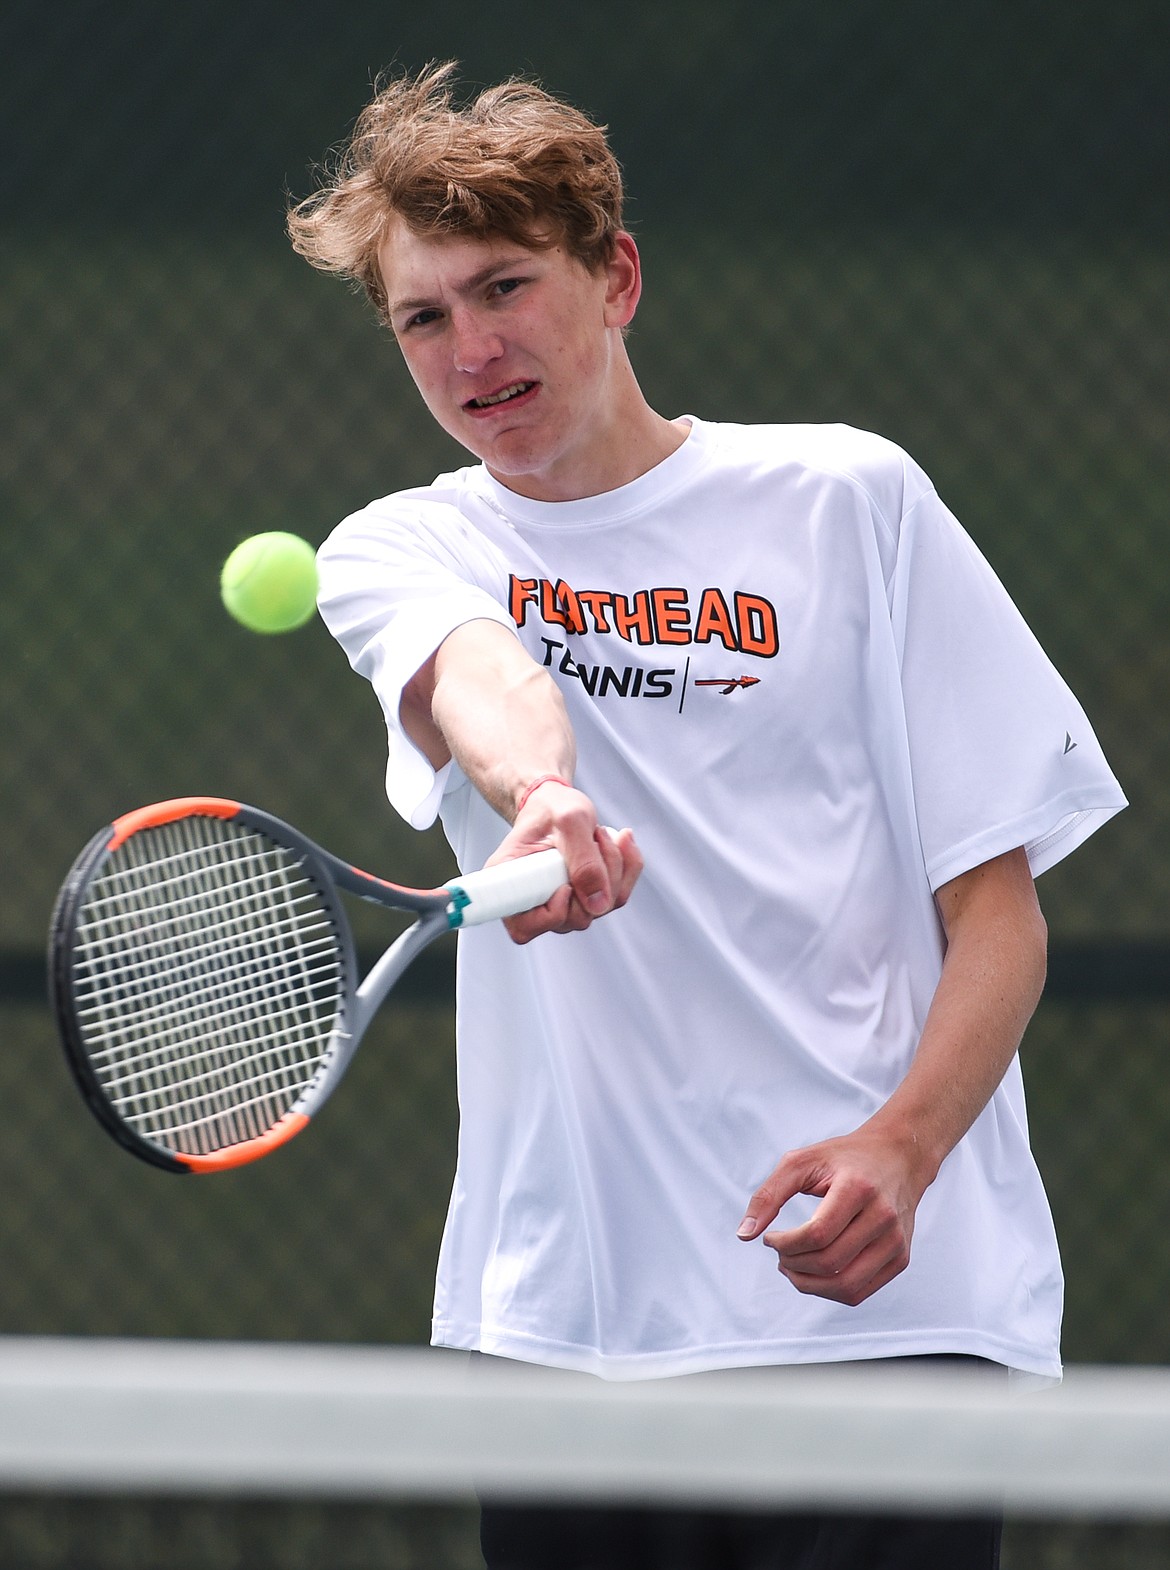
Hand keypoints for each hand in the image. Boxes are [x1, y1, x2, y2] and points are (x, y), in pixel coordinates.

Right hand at [487, 781, 641, 943]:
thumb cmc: (553, 808)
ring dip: (613, 869)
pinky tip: (620, 842)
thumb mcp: (570, 820)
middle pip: (573, 918)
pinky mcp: (586, 899)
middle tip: (593, 837)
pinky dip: (626, 868)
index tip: (565, 885)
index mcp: (509, 882)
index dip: (551, 914)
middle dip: (595, 878)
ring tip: (600, 834)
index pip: (524, 927)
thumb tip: (598, 904)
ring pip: (600, 908)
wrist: (559, 804)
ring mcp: (561, 904)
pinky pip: (617, 897)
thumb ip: (584, 860)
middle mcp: (533, 901)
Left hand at [736, 1125, 930, 1307]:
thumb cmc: (843, 1158)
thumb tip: (744, 1235)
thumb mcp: (801, 1162)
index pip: (818, 1234)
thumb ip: (769, 1195)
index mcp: (858, 1188)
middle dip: (793, 1265)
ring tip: (792, 1267)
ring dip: (808, 1285)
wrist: (897, 1157)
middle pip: (830, 1263)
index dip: (785, 1244)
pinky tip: (814, 1273)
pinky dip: (829, 1291)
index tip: (770, 1238)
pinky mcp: (901, 1258)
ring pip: (846, 1287)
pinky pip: (860, 1292)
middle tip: (779, 1253)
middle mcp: (883, 1216)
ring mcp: (896, 1241)